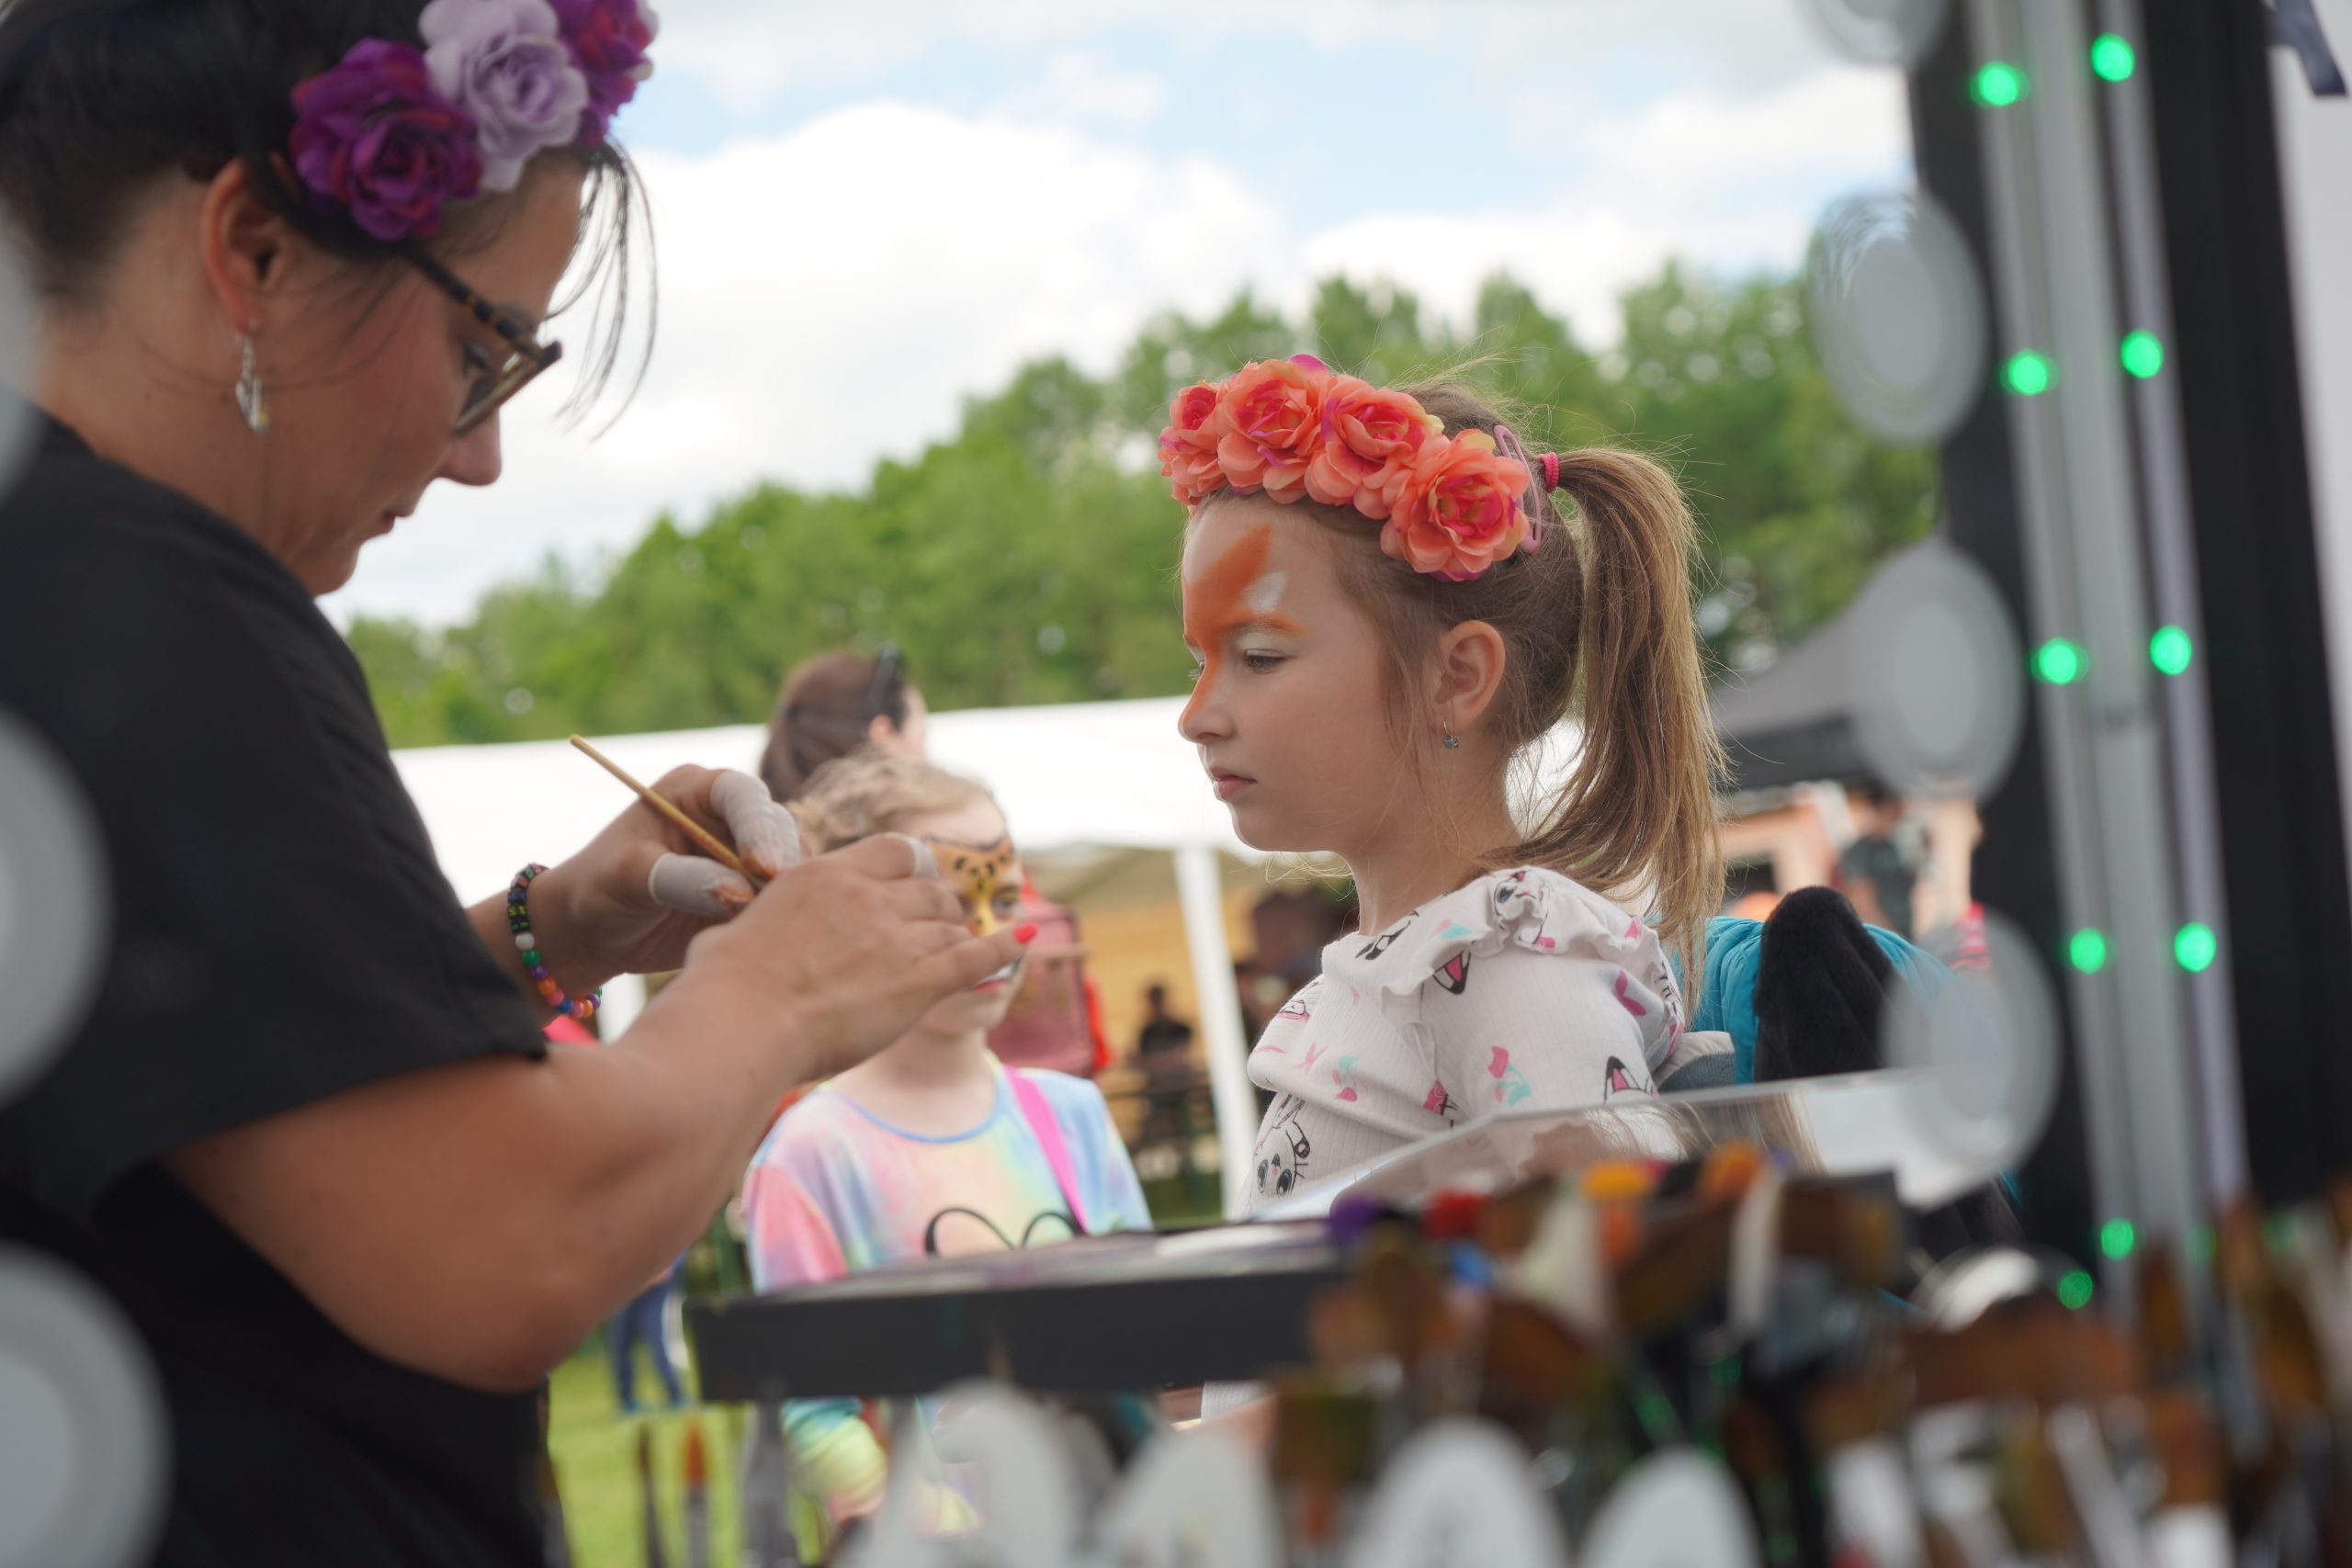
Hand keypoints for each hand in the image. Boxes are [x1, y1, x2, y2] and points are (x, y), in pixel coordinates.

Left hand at [529, 767, 802, 987]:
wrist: (592, 931)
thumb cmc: (600, 889)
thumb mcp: (630, 877)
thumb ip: (684, 879)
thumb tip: (741, 892)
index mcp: (697, 792)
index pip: (742, 795)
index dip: (759, 828)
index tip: (764, 868)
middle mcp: (728, 817)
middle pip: (778, 830)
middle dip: (779, 865)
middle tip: (770, 904)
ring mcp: (745, 855)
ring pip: (789, 866)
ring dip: (783, 894)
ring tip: (763, 924)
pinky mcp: (752, 892)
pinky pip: (781, 900)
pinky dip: (779, 916)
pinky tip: (764, 937)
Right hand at [661, 834, 1032, 1082]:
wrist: (742, 1023)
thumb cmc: (724, 988)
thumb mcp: (738, 932)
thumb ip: (764, 924)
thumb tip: (739, 937)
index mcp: (825, 875)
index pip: (893, 851)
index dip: (912, 868)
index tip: (914, 884)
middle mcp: (868, 897)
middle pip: (929, 889)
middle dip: (937, 907)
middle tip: (935, 928)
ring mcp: (898, 936)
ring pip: (950, 924)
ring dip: (954, 938)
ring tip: (958, 953)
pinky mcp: (920, 980)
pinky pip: (978, 955)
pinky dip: (1004, 946)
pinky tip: (1025, 939)